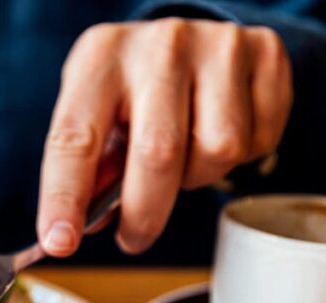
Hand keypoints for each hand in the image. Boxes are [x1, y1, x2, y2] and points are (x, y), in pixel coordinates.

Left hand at [37, 18, 291, 255]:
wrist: (189, 37)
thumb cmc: (131, 87)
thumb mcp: (96, 112)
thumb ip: (91, 165)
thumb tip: (87, 224)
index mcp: (101, 57)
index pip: (76, 138)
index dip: (65, 197)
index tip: (61, 242)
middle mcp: (160, 45)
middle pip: (158, 154)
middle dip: (144, 214)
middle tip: (132, 238)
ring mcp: (218, 45)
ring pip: (217, 152)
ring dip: (197, 177)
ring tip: (183, 158)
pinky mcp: (264, 53)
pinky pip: (258, 140)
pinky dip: (239, 158)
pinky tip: (218, 133)